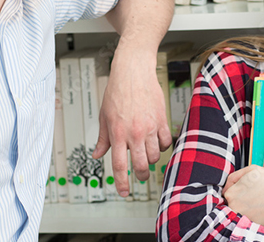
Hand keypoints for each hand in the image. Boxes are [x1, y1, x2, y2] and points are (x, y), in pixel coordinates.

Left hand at [92, 46, 171, 196]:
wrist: (134, 71)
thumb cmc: (118, 90)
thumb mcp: (104, 116)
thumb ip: (103, 138)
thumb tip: (97, 154)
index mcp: (117, 133)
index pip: (119, 165)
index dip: (121, 183)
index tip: (123, 192)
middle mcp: (134, 133)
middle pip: (140, 165)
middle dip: (139, 174)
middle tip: (138, 174)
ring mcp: (150, 127)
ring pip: (154, 156)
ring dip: (150, 159)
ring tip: (145, 153)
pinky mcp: (161, 120)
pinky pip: (165, 142)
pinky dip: (162, 145)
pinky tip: (156, 141)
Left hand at [223, 165, 263, 230]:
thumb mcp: (253, 170)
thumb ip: (237, 175)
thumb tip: (228, 183)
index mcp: (232, 193)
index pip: (227, 192)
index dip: (237, 190)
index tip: (246, 190)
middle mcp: (234, 207)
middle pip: (233, 203)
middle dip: (242, 199)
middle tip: (255, 196)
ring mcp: (243, 218)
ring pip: (241, 212)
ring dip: (248, 209)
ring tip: (260, 203)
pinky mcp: (253, 227)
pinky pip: (251, 221)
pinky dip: (256, 217)